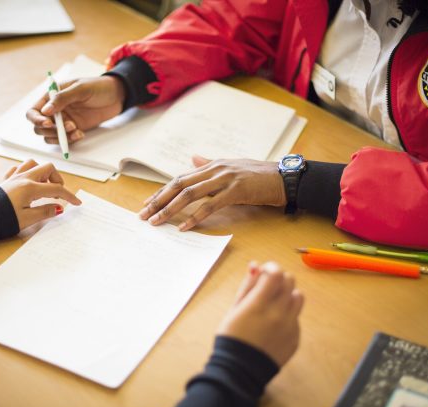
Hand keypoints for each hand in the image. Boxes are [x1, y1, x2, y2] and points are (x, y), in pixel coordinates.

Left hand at [0, 159, 81, 229]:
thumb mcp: (27, 219)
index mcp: (30, 188)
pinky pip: (19, 169)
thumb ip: (45, 212)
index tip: (76, 203)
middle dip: (57, 179)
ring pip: (33, 164)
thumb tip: (59, 208)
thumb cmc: (1, 219)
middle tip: (58, 194)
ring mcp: (13, 178)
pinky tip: (29, 182)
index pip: (56, 189)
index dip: (69, 196)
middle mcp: (23, 179)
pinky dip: (27, 172)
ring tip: (44, 186)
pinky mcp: (5, 181)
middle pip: (48, 169)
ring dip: (42, 172)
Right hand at [26, 76, 125, 143]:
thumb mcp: (81, 89)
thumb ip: (63, 98)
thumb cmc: (99, 87)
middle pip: (39, 127)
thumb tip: (44, 111)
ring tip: (76, 130)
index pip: (34, 111)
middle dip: (50, 130)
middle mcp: (55, 110)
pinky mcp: (74, 129)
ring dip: (60, 137)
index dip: (36, 119)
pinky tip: (81, 134)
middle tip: (69, 126)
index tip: (48, 123)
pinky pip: (65, 140)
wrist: (117, 96)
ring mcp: (64, 121)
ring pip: (50, 136)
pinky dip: (70, 140)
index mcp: (51, 96)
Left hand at [139, 156, 285, 230]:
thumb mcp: (231, 167)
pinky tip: (183, 227)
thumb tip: (192, 159)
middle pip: (179, 185)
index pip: (180, 178)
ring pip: (190, 194)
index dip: (162, 191)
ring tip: (157, 222)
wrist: (283, 177)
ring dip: (170, 209)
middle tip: (144, 215)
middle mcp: (215, 170)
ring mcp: (225, 179)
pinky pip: (210, 205)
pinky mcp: (236, 191)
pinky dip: (195, 217)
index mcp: (212, 165)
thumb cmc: (259, 175)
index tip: (147, 203)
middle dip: (159, 200)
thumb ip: (210, 164)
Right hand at [218, 261, 303, 366]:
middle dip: (279, 279)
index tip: (265, 270)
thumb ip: (247, 286)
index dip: (271, 267)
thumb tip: (255, 265)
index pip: (276, 273)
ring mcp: (290, 327)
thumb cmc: (232, 337)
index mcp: (260, 304)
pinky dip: (288, 315)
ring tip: (274, 303)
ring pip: (298, 297)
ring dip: (288, 295)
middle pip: (290, 281)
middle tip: (268, 286)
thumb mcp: (234, 309)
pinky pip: (296, 318)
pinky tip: (274, 324)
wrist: (241, 370)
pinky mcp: (296, 338)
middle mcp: (279, 313)